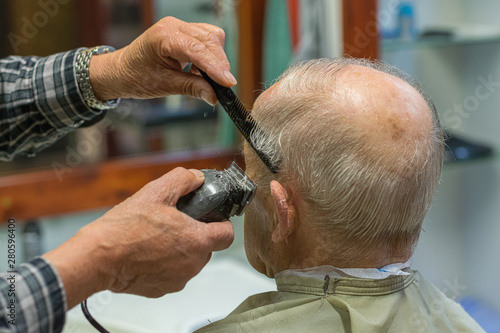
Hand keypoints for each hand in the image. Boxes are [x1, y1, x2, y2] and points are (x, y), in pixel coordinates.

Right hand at [43, 168, 233, 308]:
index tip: (210, 217)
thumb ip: (183, 180)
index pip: (227, 234)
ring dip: (180, 249)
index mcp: (197, 241)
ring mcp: (178, 280)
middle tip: (174, 221)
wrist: (98, 258)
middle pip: (207, 247)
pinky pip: (173, 274)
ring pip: (190, 261)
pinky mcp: (162, 290)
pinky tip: (147, 252)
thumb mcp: (157, 191)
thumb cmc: (125, 229)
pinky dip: (165, 263)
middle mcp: (193, 264)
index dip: (221, 222)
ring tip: (157, 235)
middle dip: (195, 233)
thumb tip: (196, 178)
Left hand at [89, 16, 236, 104]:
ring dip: (217, 59)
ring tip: (211, 79)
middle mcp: (173, 26)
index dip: (216, 67)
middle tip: (224, 87)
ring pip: (212, 37)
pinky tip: (203, 70)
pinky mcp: (185, 32)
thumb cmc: (136, 76)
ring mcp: (180, 26)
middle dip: (220, 64)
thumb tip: (214, 96)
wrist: (121, 71)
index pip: (198, 49)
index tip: (229, 83)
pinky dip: (211, 55)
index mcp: (164, 36)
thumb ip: (192, 88)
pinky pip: (207, 38)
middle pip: (210, 40)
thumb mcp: (164, 85)